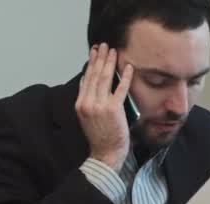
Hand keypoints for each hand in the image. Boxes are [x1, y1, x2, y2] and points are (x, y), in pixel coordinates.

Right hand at [75, 43, 132, 170]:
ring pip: (104, 78)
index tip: (94, 52)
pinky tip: (129, 67)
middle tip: (104, 45)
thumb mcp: (87, 117)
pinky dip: (125, 77)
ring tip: (113, 51)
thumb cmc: (99, 136)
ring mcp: (99, 105)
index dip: (90, 63)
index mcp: (80, 103)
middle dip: (99, 58)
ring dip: (109, 62)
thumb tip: (86, 82)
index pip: (86, 78)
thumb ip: (87, 100)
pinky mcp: (113, 109)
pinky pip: (120, 89)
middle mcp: (87, 102)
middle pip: (94, 75)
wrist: (105, 153)